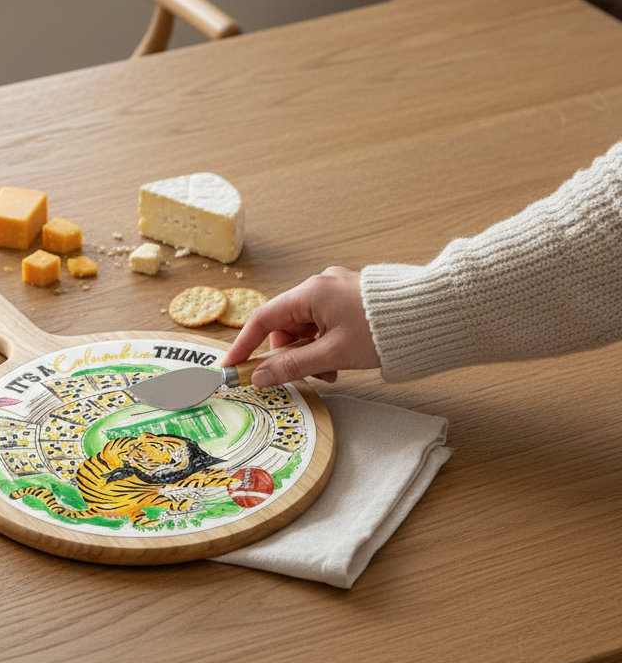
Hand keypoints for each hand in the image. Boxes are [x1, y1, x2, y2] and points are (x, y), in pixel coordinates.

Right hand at [221, 267, 378, 384]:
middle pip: (285, 324)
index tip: (232, 365)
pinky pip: (322, 323)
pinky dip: (323, 344)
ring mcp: (334, 290)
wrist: (430, 315)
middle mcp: (319, 285)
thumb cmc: (383, 331)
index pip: (263, 319)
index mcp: (311, 292)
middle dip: (290, 354)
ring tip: (332, 371)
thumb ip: (292, 366)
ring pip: (305, 327)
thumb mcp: (333, 355)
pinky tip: (339, 360)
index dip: (245, 344)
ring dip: (310, 352)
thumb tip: (260, 377)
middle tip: (307, 376)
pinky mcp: (348, 298)